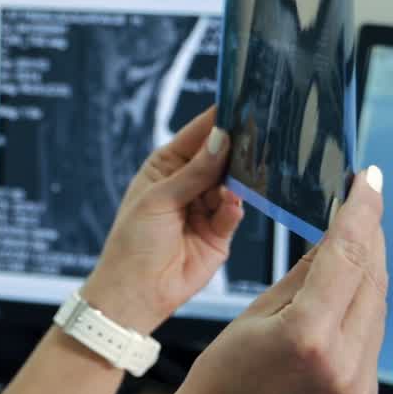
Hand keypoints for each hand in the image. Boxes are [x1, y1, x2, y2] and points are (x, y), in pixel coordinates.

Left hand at [81, 105, 243, 333]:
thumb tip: (221, 138)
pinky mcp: (221, 231)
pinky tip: (231, 204)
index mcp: (166, 166)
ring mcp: (207, 206)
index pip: (197, 135)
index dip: (218, 120)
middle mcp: (188, 182)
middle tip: (260, 133)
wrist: (137, 291)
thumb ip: (193, 172)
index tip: (242, 101)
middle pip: (221, 157)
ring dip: (240, 179)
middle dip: (238, 147)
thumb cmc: (133, 242)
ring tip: (248, 171)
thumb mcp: (158, 200)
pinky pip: (235, 212)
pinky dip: (235, 207)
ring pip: (234, 183)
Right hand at [170, 167, 386, 393]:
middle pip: (372, 279)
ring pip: (379, 305)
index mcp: (306, 336)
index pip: (347, 258)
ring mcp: (358, 383)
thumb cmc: (222, 373)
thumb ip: (305, 276)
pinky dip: (364, 301)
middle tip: (361, 198)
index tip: (367, 180)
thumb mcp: (255, 313)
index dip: (361, 214)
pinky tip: (350, 283)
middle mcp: (342, 361)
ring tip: (354, 235)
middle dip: (369, 235)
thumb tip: (336, 236)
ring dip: (370, 267)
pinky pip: (373, 334)